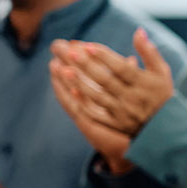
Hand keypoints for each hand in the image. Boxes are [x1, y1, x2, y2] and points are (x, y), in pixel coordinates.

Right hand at [48, 55, 135, 172]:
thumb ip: (130, 76)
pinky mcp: (86, 123)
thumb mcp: (133, 93)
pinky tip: (62, 83)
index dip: (82, 55)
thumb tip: (131, 58)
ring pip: (70, 90)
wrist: (131, 146)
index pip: (88, 69)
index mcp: (100, 92)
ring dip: (62, 76)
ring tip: (53, 62)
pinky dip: (65, 96)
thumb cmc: (132, 120)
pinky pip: (72, 107)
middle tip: (57, 45)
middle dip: (67, 60)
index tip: (76, 41)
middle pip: (75, 76)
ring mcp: (85, 111)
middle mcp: (90, 101)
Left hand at [49, 29, 173, 138]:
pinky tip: (71, 91)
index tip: (88, 46)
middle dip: (87, 66)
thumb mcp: (161, 71)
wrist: (165, 126)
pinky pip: (96, 114)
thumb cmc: (161, 93)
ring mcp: (122, 112)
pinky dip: (84, 103)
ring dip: (79, 82)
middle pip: (106, 80)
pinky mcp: (115, 124)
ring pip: (97, 96)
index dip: (105, 57)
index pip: (122, 68)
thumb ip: (149, 52)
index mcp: (143, 83)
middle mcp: (132, 98)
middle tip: (69, 52)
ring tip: (62, 69)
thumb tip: (138, 31)